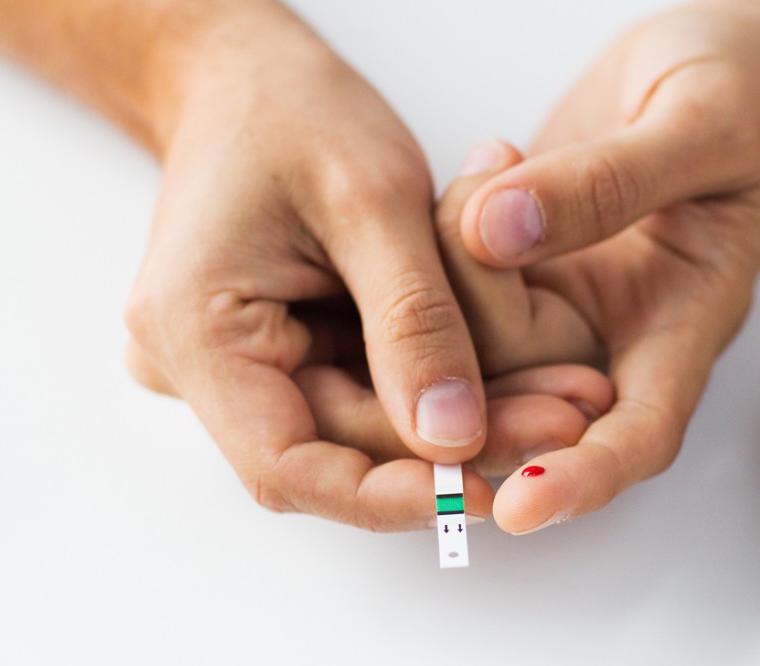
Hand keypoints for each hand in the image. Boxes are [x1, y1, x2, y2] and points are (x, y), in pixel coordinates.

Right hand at [122, 5, 608, 529]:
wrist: (246, 76)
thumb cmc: (292, 111)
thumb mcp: (372, 201)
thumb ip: (413, 322)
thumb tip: (453, 438)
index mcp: (193, 329)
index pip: (286, 465)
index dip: (388, 494)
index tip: (484, 488)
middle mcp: (200, 366)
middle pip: (336, 451)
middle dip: (455, 446)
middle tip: (566, 420)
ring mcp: (239, 364)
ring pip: (361, 429)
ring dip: (460, 420)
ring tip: (563, 396)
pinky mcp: (280, 352)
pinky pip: (363, 394)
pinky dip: (437, 388)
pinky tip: (517, 375)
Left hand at [441, 1, 759, 533]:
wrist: (730, 66)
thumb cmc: (747, 97)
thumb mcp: (700, 127)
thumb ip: (607, 182)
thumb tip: (499, 229)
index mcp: (685, 321)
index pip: (638, 432)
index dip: (583, 480)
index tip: (518, 505)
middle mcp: (614, 330)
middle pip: (525, 390)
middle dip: (480, 328)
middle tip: (479, 210)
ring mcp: (561, 299)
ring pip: (473, 335)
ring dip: (454, 261)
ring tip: (493, 166)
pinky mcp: (520, 265)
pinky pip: (452, 280)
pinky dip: (445, 229)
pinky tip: (478, 169)